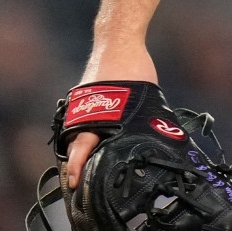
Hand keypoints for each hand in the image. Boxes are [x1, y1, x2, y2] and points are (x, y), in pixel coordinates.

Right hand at [63, 43, 158, 189]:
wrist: (117, 43)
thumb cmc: (134, 69)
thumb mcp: (145, 99)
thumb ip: (142, 121)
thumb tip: (157, 143)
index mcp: (97, 114)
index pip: (82, 146)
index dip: (78, 166)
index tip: (74, 183)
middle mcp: (82, 112)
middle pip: (75, 146)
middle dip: (78, 166)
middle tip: (81, 187)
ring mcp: (80, 106)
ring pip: (77, 136)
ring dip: (82, 152)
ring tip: (88, 172)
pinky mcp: (83, 101)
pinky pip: (82, 123)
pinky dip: (86, 136)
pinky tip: (95, 147)